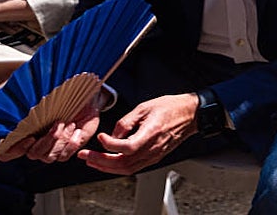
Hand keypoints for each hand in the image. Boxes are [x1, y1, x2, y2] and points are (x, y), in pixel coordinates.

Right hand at [0, 99, 101, 163]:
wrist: (87, 101)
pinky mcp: (67, 151)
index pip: (8, 152)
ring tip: (70, 124)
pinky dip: (71, 144)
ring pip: (49, 157)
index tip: (29, 137)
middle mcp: (37, 145)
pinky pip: (64, 156)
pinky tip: (77, 130)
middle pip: (34, 154)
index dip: (15, 149)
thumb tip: (26, 108)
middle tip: (59, 123)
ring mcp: (51, 150)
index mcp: (26, 134)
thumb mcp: (50, 101)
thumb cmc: (65, 100)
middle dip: (47, 139)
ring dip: (60, 140)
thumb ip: (36, 108)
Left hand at [78, 93, 199, 174]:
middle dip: (100, 161)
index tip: (100, 137)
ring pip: (127, 169)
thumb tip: (112, 136)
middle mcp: (152, 148)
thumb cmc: (170, 107)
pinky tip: (109, 162)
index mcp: (151, 133)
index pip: (126, 148)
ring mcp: (154, 155)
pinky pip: (134, 168)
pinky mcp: (155, 157)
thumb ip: (126, 122)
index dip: (109, 145)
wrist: (191, 114)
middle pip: (122, 163)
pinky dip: (118, 168)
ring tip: (92, 161)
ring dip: (106, 167)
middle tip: (85, 155)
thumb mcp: (145, 107)